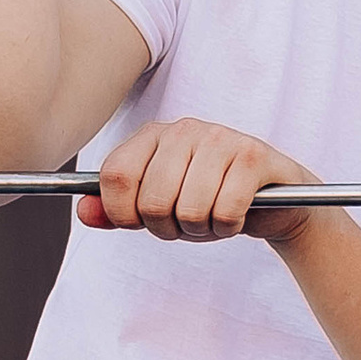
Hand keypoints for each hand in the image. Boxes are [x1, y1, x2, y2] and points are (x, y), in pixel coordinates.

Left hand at [76, 117, 317, 242]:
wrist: (276, 201)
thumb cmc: (211, 200)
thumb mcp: (160, 207)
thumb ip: (119, 211)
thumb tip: (84, 213)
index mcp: (153, 135)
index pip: (115, 176)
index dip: (123, 213)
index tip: (139, 223)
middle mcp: (184, 129)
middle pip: (152, 201)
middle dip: (168, 229)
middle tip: (187, 222)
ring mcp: (220, 138)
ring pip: (189, 210)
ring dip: (201, 230)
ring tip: (213, 217)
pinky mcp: (253, 156)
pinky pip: (224, 212)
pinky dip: (229, 226)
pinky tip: (237, 214)